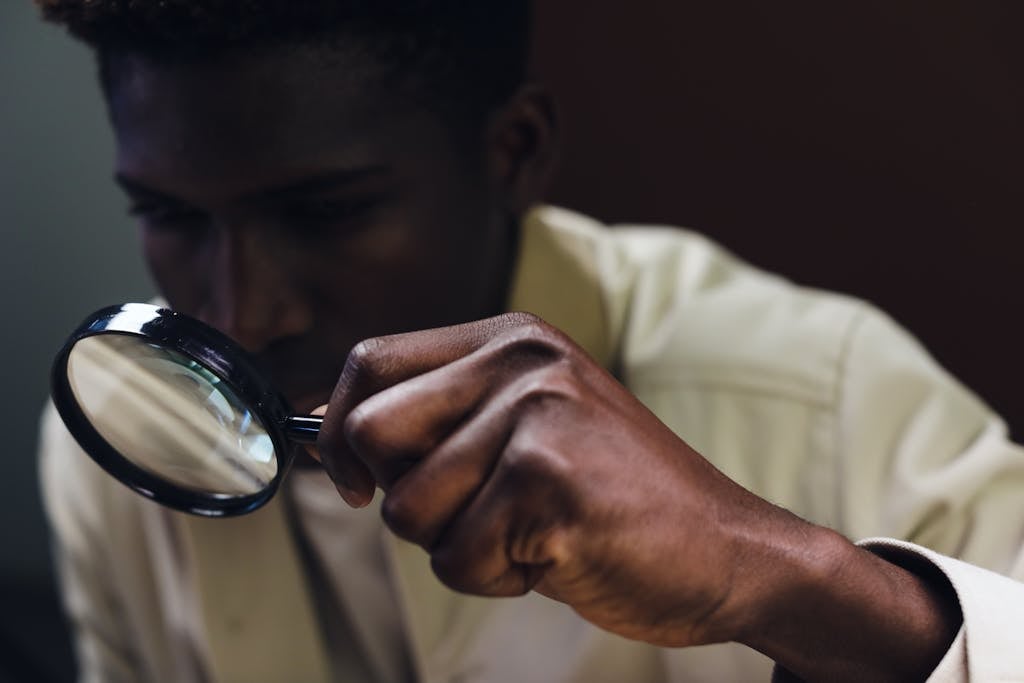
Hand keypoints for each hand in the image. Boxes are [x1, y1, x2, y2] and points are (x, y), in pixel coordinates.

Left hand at [314, 312, 794, 645]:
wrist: (728, 550)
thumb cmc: (615, 500)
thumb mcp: (529, 429)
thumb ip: (443, 422)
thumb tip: (330, 440)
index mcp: (513, 340)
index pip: (370, 360)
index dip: (337, 427)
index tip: (355, 481)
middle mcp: (522, 363)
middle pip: (371, 432)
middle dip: (403, 499)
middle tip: (473, 514)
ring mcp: (536, 417)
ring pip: (408, 510)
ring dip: (459, 546)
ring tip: (530, 532)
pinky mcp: (546, 482)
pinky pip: (458, 560)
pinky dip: (497, 579)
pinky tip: (557, 556)